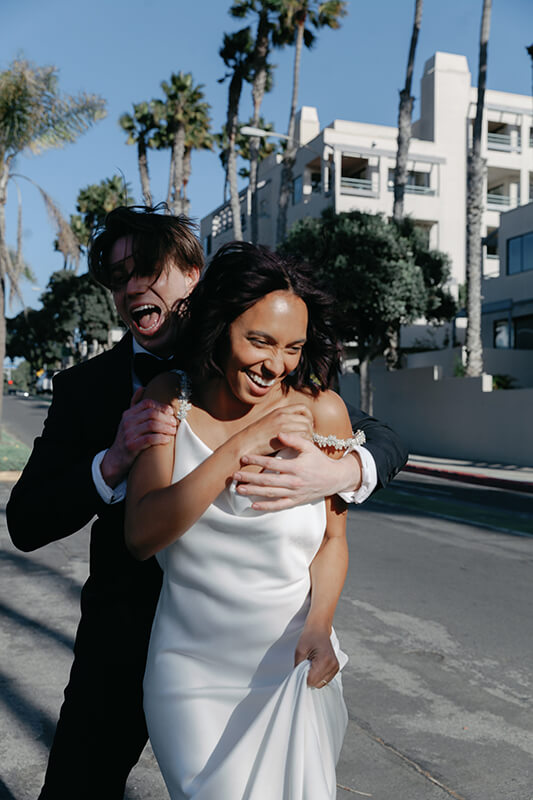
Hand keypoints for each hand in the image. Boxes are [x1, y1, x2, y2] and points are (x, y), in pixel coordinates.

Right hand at [101, 388, 177, 486]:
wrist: (116, 458)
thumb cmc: (127, 437)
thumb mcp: (128, 420)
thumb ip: (135, 404)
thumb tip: (142, 388)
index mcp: (128, 413)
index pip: (147, 403)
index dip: (161, 406)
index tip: (170, 412)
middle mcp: (127, 421)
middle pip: (152, 413)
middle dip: (166, 418)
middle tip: (174, 423)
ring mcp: (128, 433)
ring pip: (152, 425)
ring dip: (166, 428)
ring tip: (173, 431)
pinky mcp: (131, 445)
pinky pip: (150, 439)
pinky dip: (161, 438)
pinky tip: (167, 439)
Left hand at [233, 431, 361, 510]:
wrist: (334, 478)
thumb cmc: (319, 461)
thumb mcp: (309, 447)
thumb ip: (294, 440)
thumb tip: (279, 433)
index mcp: (296, 467)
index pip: (272, 464)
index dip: (257, 460)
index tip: (244, 457)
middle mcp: (294, 482)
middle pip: (267, 481)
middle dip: (249, 478)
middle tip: (235, 475)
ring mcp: (294, 494)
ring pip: (270, 494)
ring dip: (253, 492)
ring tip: (239, 489)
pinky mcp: (295, 501)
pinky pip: (278, 506)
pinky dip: (266, 507)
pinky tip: (253, 505)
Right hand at [236, 404, 313, 456]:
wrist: (245, 443)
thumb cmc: (256, 436)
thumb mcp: (269, 421)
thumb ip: (283, 420)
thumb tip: (297, 425)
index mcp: (280, 410)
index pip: (303, 407)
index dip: (309, 416)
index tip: (308, 425)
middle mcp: (283, 416)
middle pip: (307, 419)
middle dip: (310, 429)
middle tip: (307, 437)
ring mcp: (283, 426)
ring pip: (307, 428)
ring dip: (308, 437)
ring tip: (303, 443)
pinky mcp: (284, 437)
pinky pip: (303, 437)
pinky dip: (304, 443)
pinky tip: (299, 447)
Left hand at [294, 624, 338, 687]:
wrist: (319, 628)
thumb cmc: (310, 636)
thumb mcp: (299, 650)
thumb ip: (298, 666)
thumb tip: (297, 679)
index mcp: (325, 660)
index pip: (311, 680)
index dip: (303, 677)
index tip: (300, 669)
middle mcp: (332, 665)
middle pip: (316, 684)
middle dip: (308, 677)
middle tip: (305, 664)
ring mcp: (335, 667)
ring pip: (321, 684)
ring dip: (314, 677)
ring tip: (311, 664)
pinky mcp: (336, 668)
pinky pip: (325, 680)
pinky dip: (318, 676)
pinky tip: (316, 666)